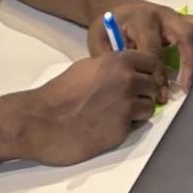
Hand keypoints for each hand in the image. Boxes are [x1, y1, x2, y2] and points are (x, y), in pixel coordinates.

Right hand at [16, 51, 163, 165]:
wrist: (38, 121)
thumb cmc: (58, 93)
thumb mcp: (87, 68)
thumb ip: (112, 66)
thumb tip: (127, 70)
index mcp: (119, 62)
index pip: (153, 62)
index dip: (151, 72)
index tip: (147, 79)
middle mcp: (128, 81)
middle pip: (154, 86)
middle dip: (145, 93)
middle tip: (131, 100)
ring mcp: (126, 106)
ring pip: (149, 107)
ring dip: (138, 111)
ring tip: (117, 115)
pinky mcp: (121, 130)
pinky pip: (135, 126)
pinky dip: (125, 127)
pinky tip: (107, 126)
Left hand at [87, 0, 192, 91]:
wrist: (116, 6)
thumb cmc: (107, 27)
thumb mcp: (100, 43)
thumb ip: (116, 62)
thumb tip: (136, 85)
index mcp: (141, 21)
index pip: (155, 50)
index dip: (159, 74)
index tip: (160, 94)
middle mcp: (163, 14)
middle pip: (186, 36)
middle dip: (190, 63)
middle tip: (187, 87)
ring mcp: (176, 15)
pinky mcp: (183, 18)